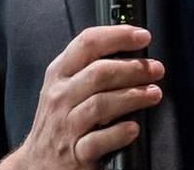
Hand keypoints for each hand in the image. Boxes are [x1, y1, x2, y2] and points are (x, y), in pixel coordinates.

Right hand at [0, 26, 163, 169]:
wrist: (37, 163)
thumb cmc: (58, 121)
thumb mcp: (63, 87)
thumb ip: (88, 68)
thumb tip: (130, 51)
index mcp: (59, 74)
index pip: (87, 44)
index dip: (118, 36)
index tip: (142, 36)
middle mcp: (60, 96)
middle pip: (99, 73)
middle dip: (133, 68)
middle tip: (156, 70)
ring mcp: (66, 125)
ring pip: (101, 104)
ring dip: (133, 96)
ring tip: (154, 94)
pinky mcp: (75, 153)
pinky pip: (99, 140)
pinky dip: (119, 133)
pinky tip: (133, 128)